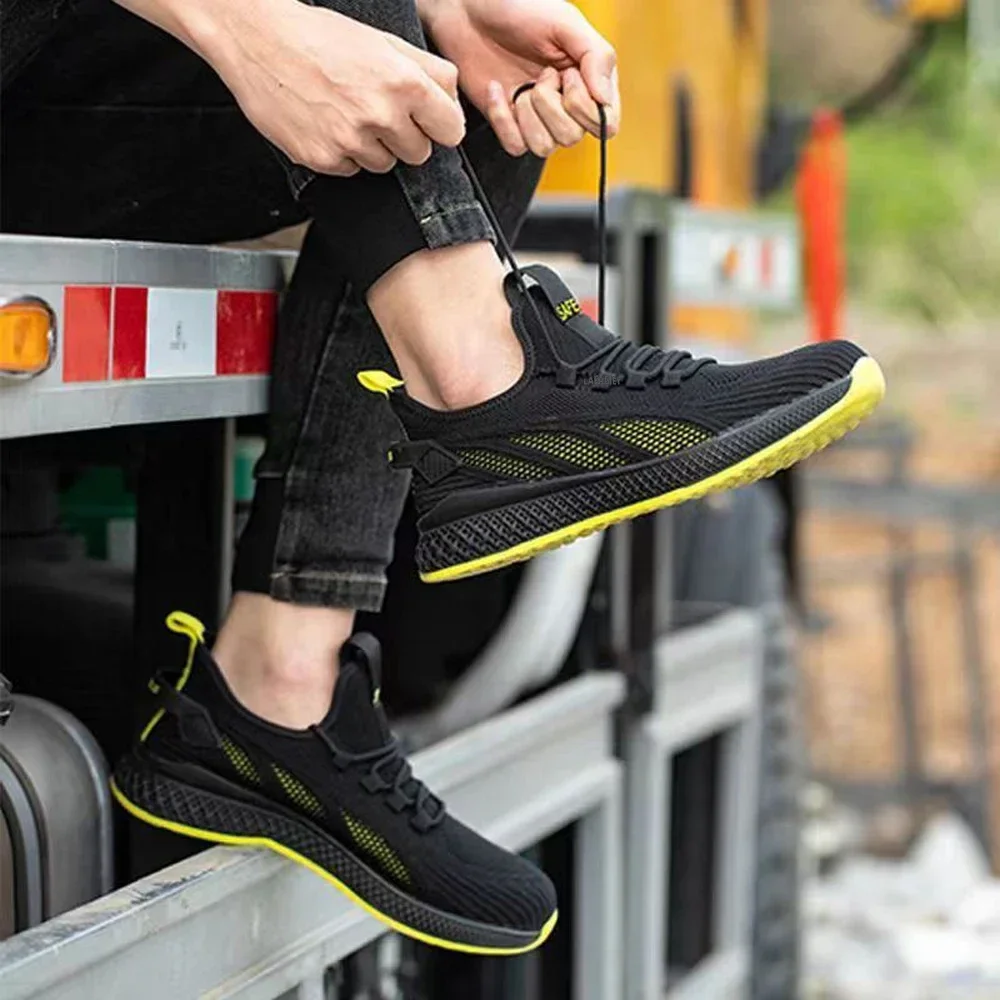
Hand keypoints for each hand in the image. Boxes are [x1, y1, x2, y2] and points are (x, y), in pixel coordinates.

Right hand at [120, 0, 465, 174]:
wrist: (257, 38)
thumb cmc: (320, 36)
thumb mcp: (384, 42)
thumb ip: (429, 71)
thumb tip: (455, 101)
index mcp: (404, 82)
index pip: (451, 131)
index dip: (440, 125)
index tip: (427, 120)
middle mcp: (381, 114)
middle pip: (419, 154)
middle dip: (405, 137)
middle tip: (377, 110)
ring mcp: (351, 140)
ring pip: (385, 165)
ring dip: (372, 146)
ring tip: (347, 112)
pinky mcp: (324, 158)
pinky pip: (351, 170)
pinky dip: (342, 153)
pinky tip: (326, 123)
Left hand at [421, 0, 619, 157]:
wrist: (470, 10)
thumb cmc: (519, 7)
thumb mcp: (566, 23)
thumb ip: (596, 57)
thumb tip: (604, 100)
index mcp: (588, 82)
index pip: (606, 124)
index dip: (586, 109)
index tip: (568, 75)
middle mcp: (566, 105)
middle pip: (571, 138)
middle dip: (550, 105)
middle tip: (541, 73)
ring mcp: (537, 118)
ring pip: (543, 147)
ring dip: (528, 115)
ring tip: (521, 83)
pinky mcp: (509, 125)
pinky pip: (515, 146)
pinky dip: (502, 118)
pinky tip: (498, 90)